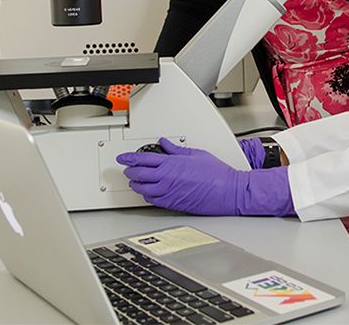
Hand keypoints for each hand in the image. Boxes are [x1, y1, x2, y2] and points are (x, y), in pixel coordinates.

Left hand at [116, 138, 293, 216]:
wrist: (226, 191)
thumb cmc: (216, 173)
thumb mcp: (196, 154)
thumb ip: (176, 149)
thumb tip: (165, 144)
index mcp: (172, 163)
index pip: (143, 159)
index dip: (129, 157)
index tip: (123, 157)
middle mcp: (167, 178)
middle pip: (139, 174)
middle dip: (130, 170)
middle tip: (128, 168)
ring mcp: (168, 192)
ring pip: (142, 189)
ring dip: (136, 184)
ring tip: (135, 181)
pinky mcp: (172, 204)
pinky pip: (152, 200)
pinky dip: (146, 195)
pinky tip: (147, 192)